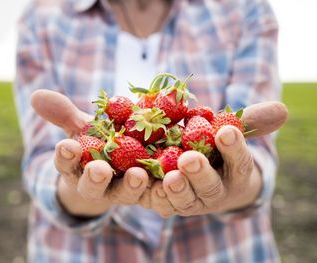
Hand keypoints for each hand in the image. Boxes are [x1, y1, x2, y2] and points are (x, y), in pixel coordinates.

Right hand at [31, 90, 150, 216]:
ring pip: (125, 192)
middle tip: (99, 169)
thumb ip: (63, 113)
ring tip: (138, 175)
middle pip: (93, 186)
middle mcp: (99, 184)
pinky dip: (161, 188)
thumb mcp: (82, 127)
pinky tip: (170, 179)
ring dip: (131, 186)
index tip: (66, 145)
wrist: (122, 157)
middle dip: (95, 178)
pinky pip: (154, 193)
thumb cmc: (97, 141)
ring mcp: (124, 190)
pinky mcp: (148, 191)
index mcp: (78, 168)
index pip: (67, 164)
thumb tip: (37, 95)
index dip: (65, 157)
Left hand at [149, 102, 287, 217]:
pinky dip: (149, 194)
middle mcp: (213, 192)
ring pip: (184, 201)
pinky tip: (140, 179)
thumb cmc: (216, 150)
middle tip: (189, 159)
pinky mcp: (165, 203)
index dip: (233, 149)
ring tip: (168, 178)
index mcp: (233, 174)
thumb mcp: (229, 135)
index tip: (226, 131)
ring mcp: (189, 201)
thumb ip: (247, 122)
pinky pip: (157, 203)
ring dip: (175, 190)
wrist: (197, 175)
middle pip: (209, 187)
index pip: (238, 163)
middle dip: (200, 174)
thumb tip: (281, 109)